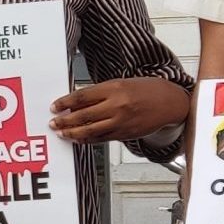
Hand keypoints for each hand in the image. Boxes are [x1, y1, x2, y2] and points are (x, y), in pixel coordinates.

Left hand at [52, 78, 190, 143]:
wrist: (170, 102)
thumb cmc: (146, 90)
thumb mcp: (121, 83)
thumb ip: (100, 93)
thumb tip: (77, 102)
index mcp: (114, 88)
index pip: (82, 96)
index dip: (65, 103)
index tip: (55, 106)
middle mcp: (117, 105)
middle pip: (83, 115)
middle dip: (65, 120)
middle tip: (53, 123)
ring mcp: (121, 122)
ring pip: (90, 130)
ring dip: (72, 133)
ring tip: (62, 133)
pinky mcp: (125, 134)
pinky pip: (101, 138)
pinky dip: (87, 139)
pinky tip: (78, 138)